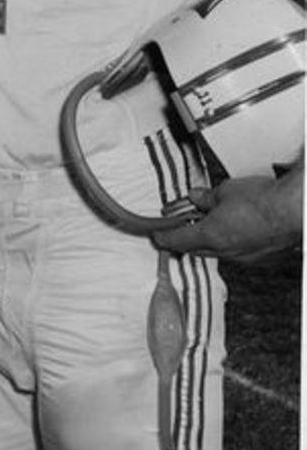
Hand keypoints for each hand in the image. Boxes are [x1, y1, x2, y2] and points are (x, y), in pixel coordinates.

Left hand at [153, 168, 302, 264]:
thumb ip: (207, 198)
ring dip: (210, 242)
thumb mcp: (225, 191)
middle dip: (186, 241)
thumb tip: (196, 198)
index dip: (165, 238)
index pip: (178, 241)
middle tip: (179, 231)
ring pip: (219, 253)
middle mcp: (227, 252)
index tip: (157, 237)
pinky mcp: (263, 258)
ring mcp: (246, 258)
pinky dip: (231, 244)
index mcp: (211, 236)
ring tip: (209, 227)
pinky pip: (239, 254)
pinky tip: (235, 232)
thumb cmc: (262, 200)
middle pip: (197, 250)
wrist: (294, 211)